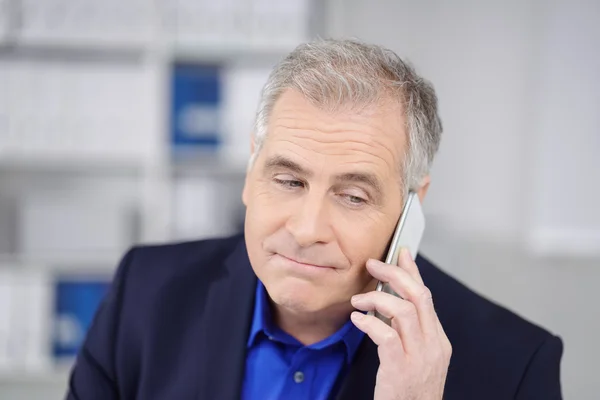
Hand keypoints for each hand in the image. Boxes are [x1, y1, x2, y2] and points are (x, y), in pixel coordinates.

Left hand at [350, 248, 451, 399]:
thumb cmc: (411, 391)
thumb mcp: (417, 356)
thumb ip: (408, 330)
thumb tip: (390, 301)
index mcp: (438, 340)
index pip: (426, 296)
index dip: (412, 271)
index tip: (400, 253)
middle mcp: (432, 345)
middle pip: (418, 296)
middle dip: (394, 274)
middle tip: (373, 265)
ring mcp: (418, 357)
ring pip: (403, 311)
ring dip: (376, 299)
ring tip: (358, 301)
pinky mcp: (399, 369)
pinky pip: (385, 336)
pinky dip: (368, 322)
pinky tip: (357, 319)